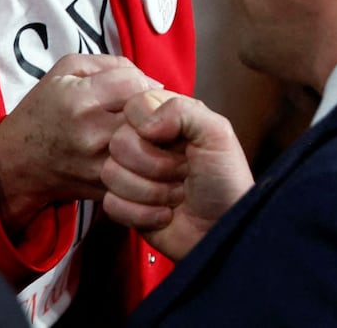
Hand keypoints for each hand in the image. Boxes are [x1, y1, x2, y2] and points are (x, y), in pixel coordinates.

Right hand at [0, 54, 160, 238]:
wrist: (18, 162)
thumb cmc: (44, 109)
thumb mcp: (67, 70)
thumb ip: (113, 64)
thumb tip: (153, 82)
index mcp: (81, 100)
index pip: (134, 83)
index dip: (142, 81)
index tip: (137, 87)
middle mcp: (92, 134)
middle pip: (148, 116)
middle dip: (157, 110)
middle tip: (154, 109)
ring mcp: (100, 165)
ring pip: (151, 148)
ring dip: (159, 138)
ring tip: (155, 131)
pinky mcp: (106, 188)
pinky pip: (142, 175)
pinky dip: (151, 163)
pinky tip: (145, 152)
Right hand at [101, 90, 253, 260]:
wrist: (223, 229)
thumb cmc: (226, 181)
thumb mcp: (217, 133)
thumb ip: (182, 110)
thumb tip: (144, 125)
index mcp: (166, 118)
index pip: (133, 106)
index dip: (148, 125)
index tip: (173, 139)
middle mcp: (146, 142)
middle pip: (118, 142)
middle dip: (154, 165)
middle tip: (182, 173)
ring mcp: (134, 174)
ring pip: (111, 173)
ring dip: (150, 192)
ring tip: (176, 195)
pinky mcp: (126, 204)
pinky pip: (111, 203)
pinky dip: (142, 214)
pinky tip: (165, 214)